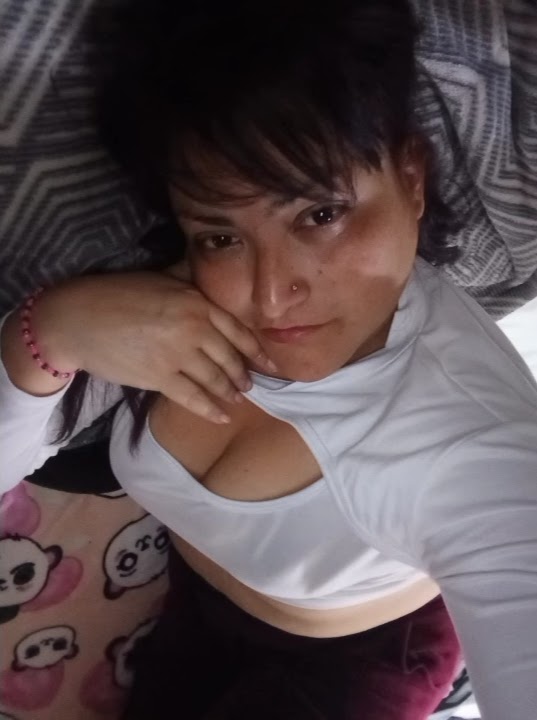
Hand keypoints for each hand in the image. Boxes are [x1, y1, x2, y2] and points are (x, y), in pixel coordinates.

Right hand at [29, 271, 275, 422]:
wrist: (78, 318)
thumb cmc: (117, 294)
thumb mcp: (161, 278)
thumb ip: (189, 282)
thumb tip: (209, 279)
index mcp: (197, 303)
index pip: (238, 331)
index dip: (257, 351)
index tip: (270, 364)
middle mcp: (194, 328)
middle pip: (230, 358)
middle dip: (243, 375)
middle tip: (250, 385)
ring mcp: (178, 355)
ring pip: (215, 380)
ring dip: (230, 393)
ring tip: (237, 399)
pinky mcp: (160, 378)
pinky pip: (193, 398)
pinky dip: (210, 410)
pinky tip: (221, 417)